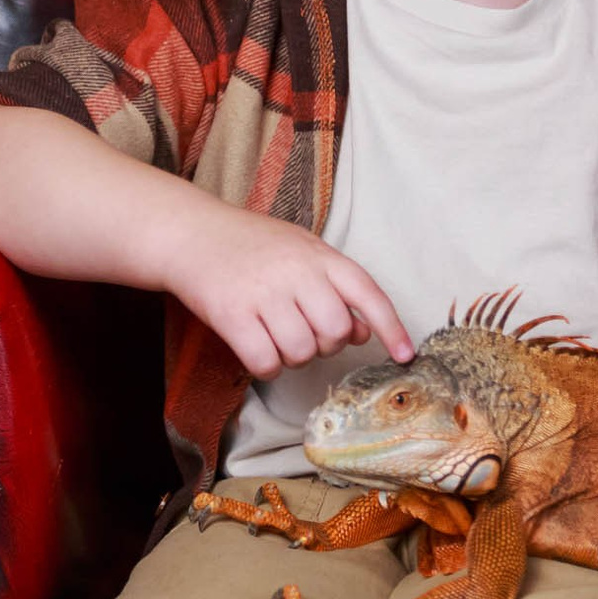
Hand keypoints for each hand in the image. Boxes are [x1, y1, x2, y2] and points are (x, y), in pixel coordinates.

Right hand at [158, 205, 411, 378]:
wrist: (190, 233)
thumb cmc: (251, 245)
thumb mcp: (301, 252)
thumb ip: (336, 287)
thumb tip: (366, 331)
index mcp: (319, 255)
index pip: (368, 293)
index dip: (392, 328)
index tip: (407, 355)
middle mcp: (296, 272)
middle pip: (336, 333)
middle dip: (324, 345)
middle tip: (301, 330)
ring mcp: (264, 293)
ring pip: (301, 352)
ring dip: (291, 356)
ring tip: (273, 333)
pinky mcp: (232, 315)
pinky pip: (266, 362)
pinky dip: (265, 365)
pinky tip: (255, 346)